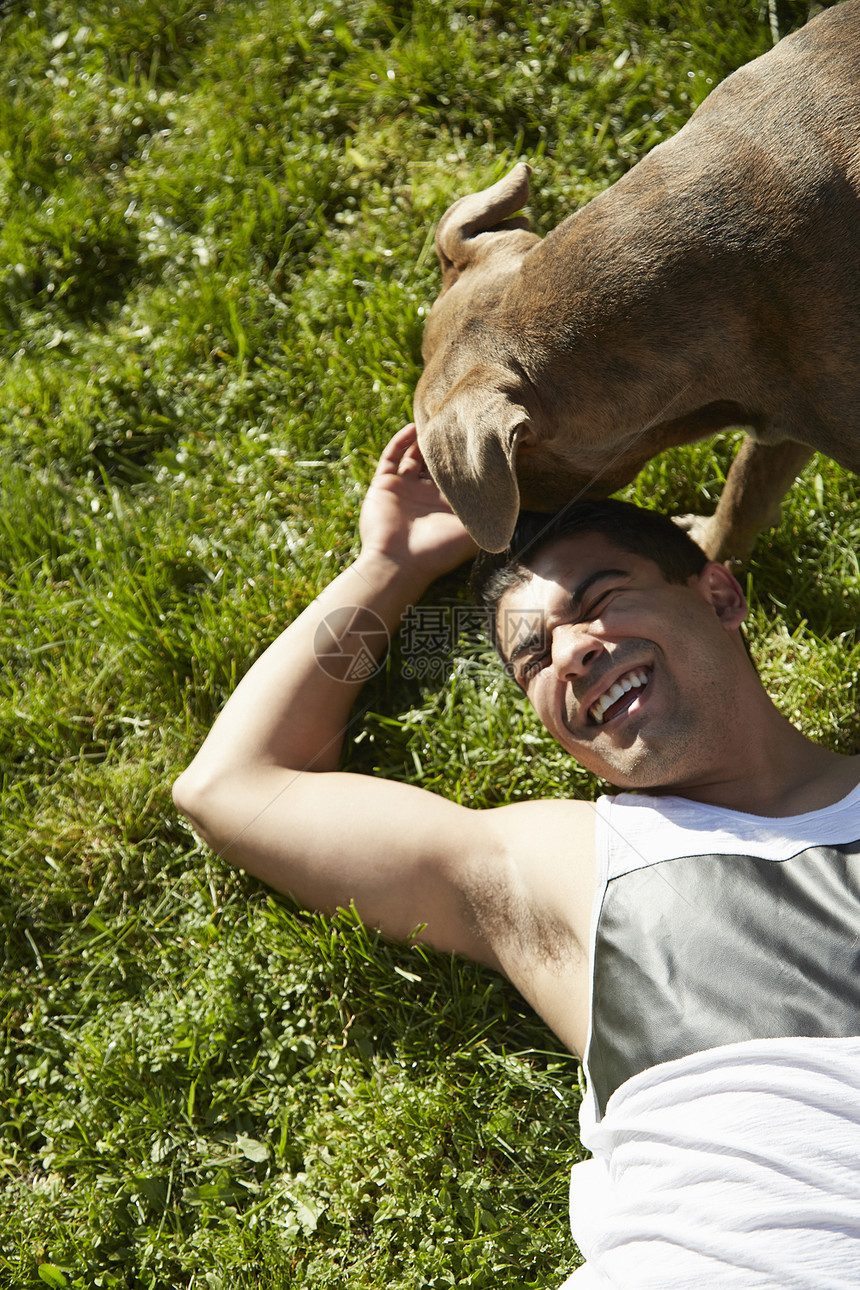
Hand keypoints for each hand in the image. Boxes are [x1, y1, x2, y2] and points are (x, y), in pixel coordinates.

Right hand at [359, 424, 478, 582]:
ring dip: (424, 438)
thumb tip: (517, 500)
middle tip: (460, 421)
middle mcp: (425, 495)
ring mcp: (404, 488)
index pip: (459, 474)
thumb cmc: (437, 552)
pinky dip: (401, 441)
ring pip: (413, 455)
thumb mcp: (472, 534)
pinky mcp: (384, 484)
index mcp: (445, 505)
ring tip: (439, 419)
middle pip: (436, 461)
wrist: (397, 564)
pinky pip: (391, 456)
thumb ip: (490, 516)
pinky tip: (413, 427)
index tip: (481, 438)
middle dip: (447, 443)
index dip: (468, 457)